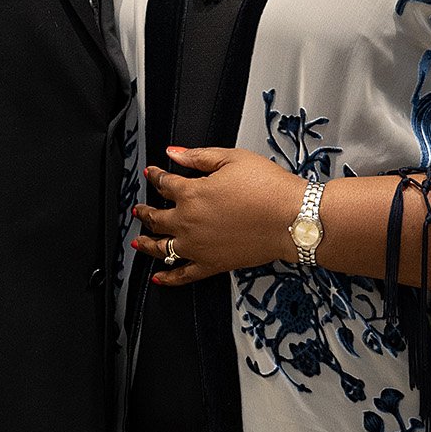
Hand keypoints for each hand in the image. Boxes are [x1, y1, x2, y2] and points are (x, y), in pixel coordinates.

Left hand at [133, 146, 305, 285]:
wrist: (292, 218)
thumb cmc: (268, 188)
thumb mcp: (232, 159)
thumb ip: (198, 157)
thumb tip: (174, 153)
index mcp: (191, 194)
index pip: (164, 183)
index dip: (155, 176)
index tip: (152, 173)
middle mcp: (188, 222)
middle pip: (156, 217)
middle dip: (145, 211)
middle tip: (140, 209)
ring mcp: (197, 246)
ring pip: (161, 247)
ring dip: (146, 243)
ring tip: (138, 241)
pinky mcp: (212, 264)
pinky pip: (183, 274)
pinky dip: (168, 278)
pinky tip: (158, 277)